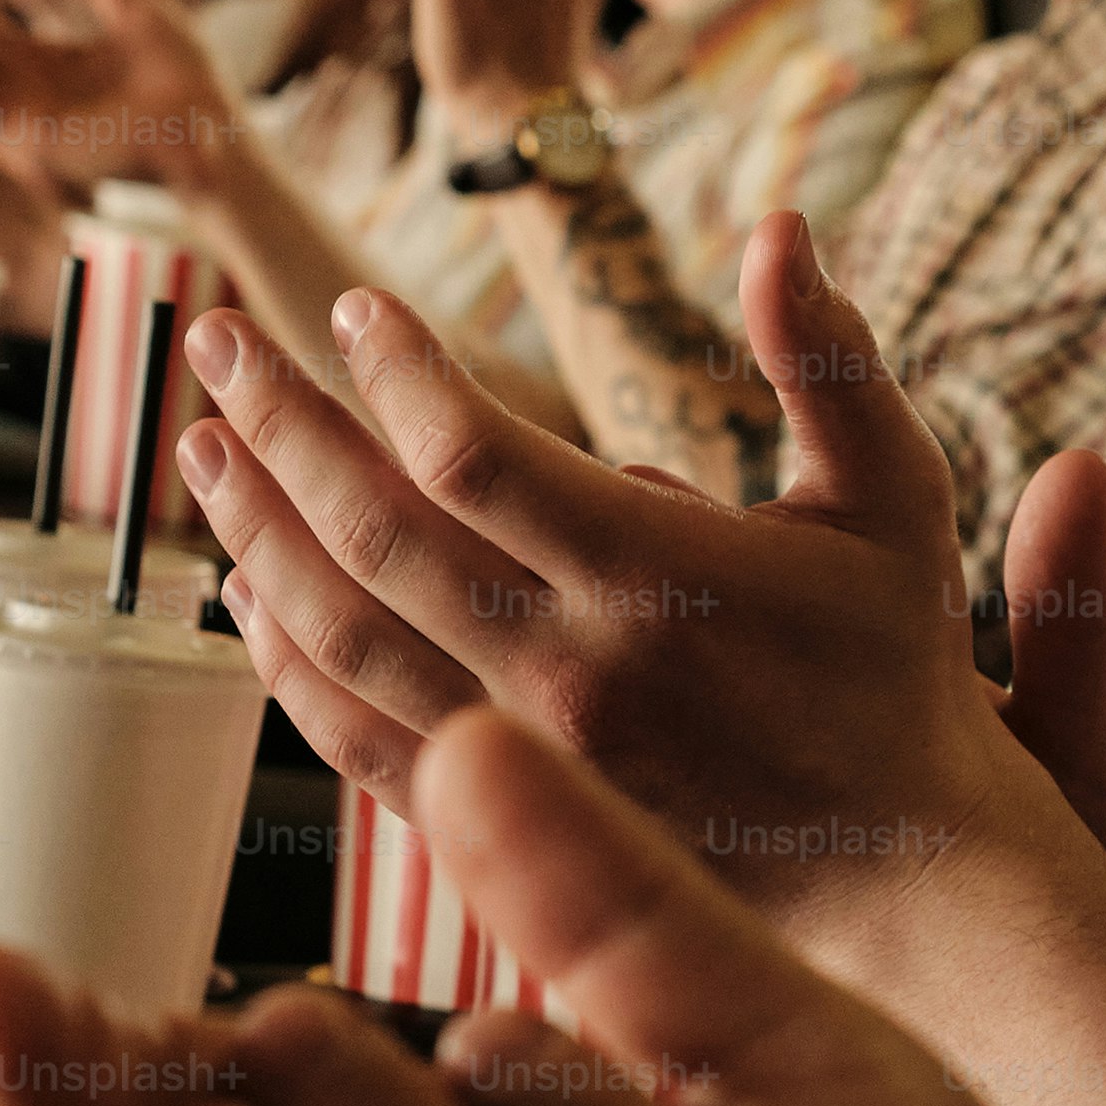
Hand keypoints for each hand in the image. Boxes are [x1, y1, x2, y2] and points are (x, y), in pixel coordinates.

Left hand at [177, 217, 1105, 926]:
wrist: (901, 878)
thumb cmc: (898, 673)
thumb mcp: (893, 499)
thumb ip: (828, 362)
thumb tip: (783, 226)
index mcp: (662, 577)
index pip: (477, 455)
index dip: (396, 372)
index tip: (352, 307)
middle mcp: (575, 670)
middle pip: (377, 532)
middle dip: (280, 423)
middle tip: (217, 339)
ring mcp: (529, 753)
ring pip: (344, 633)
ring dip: (258, 528)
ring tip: (204, 443)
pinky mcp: (510, 816)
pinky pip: (355, 737)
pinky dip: (285, 662)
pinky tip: (249, 595)